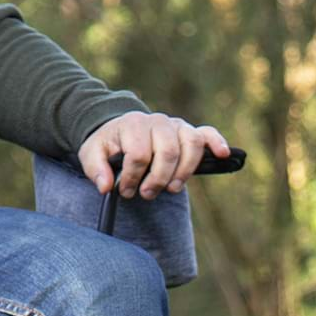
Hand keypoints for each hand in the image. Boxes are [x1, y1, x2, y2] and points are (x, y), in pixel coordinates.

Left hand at [78, 113, 230, 199]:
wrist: (122, 131)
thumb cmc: (110, 146)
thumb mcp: (91, 154)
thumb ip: (95, 168)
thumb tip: (106, 186)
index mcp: (132, 124)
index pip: (139, 153)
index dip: (133, 177)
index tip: (126, 191)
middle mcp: (157, 121)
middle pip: (167, 151)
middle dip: (157, 179)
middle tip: (147, 194)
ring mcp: (176, 126)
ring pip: (190, 145)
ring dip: (183, 172)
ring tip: (171, 188)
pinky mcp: (189, 133)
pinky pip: (207, 134)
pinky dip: (216, 142)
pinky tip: (224, 154)